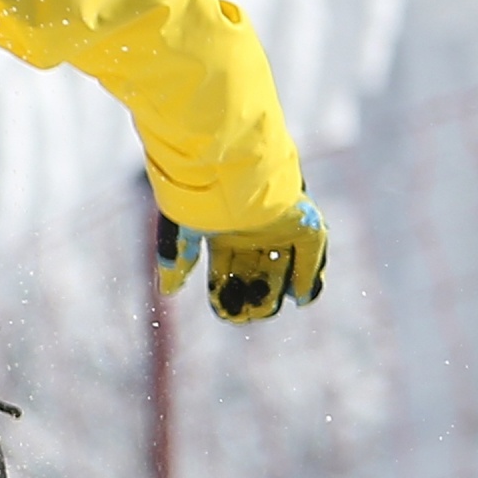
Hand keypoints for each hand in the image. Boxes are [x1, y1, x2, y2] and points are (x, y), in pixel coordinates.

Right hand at [155, 194, 326, 323]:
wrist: (231, 163)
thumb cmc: (202, 191)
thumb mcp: (182, 227)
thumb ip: (178, 257)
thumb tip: (167, 289)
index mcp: (223, 234)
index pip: (226, 272)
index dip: (226, 295)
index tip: (227, 314)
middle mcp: (251, 232)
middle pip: (254, 275)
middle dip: (250, 297)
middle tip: (247, 314)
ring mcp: (278, 228)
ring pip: (282, 268)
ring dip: (276, 291)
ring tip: (267, 309)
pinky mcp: (302, 221)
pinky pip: (310, 253)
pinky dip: (308, 277)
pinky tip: (303, 298)